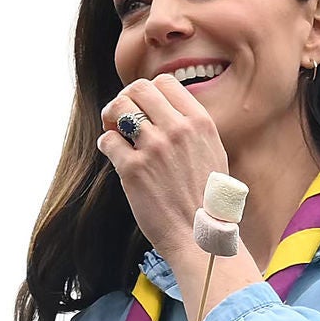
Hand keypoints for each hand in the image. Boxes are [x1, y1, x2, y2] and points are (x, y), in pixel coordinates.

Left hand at [95, 74, 230, 271]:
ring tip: (113, 131)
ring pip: (118, 108)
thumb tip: (165, 110)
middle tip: (119, 116)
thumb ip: (192, 128)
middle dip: (124, 99)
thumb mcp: (213, 153)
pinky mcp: (133, 170)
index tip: (142, 107)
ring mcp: (155, 148)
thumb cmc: (207, 201)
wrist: (200, 237)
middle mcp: (178, 130)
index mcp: (200, 122)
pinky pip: (108, 140)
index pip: (165, 83)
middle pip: (138, 89)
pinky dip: (106, 144)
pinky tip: (114, 154)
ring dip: (110, 117)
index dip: (148, 92)